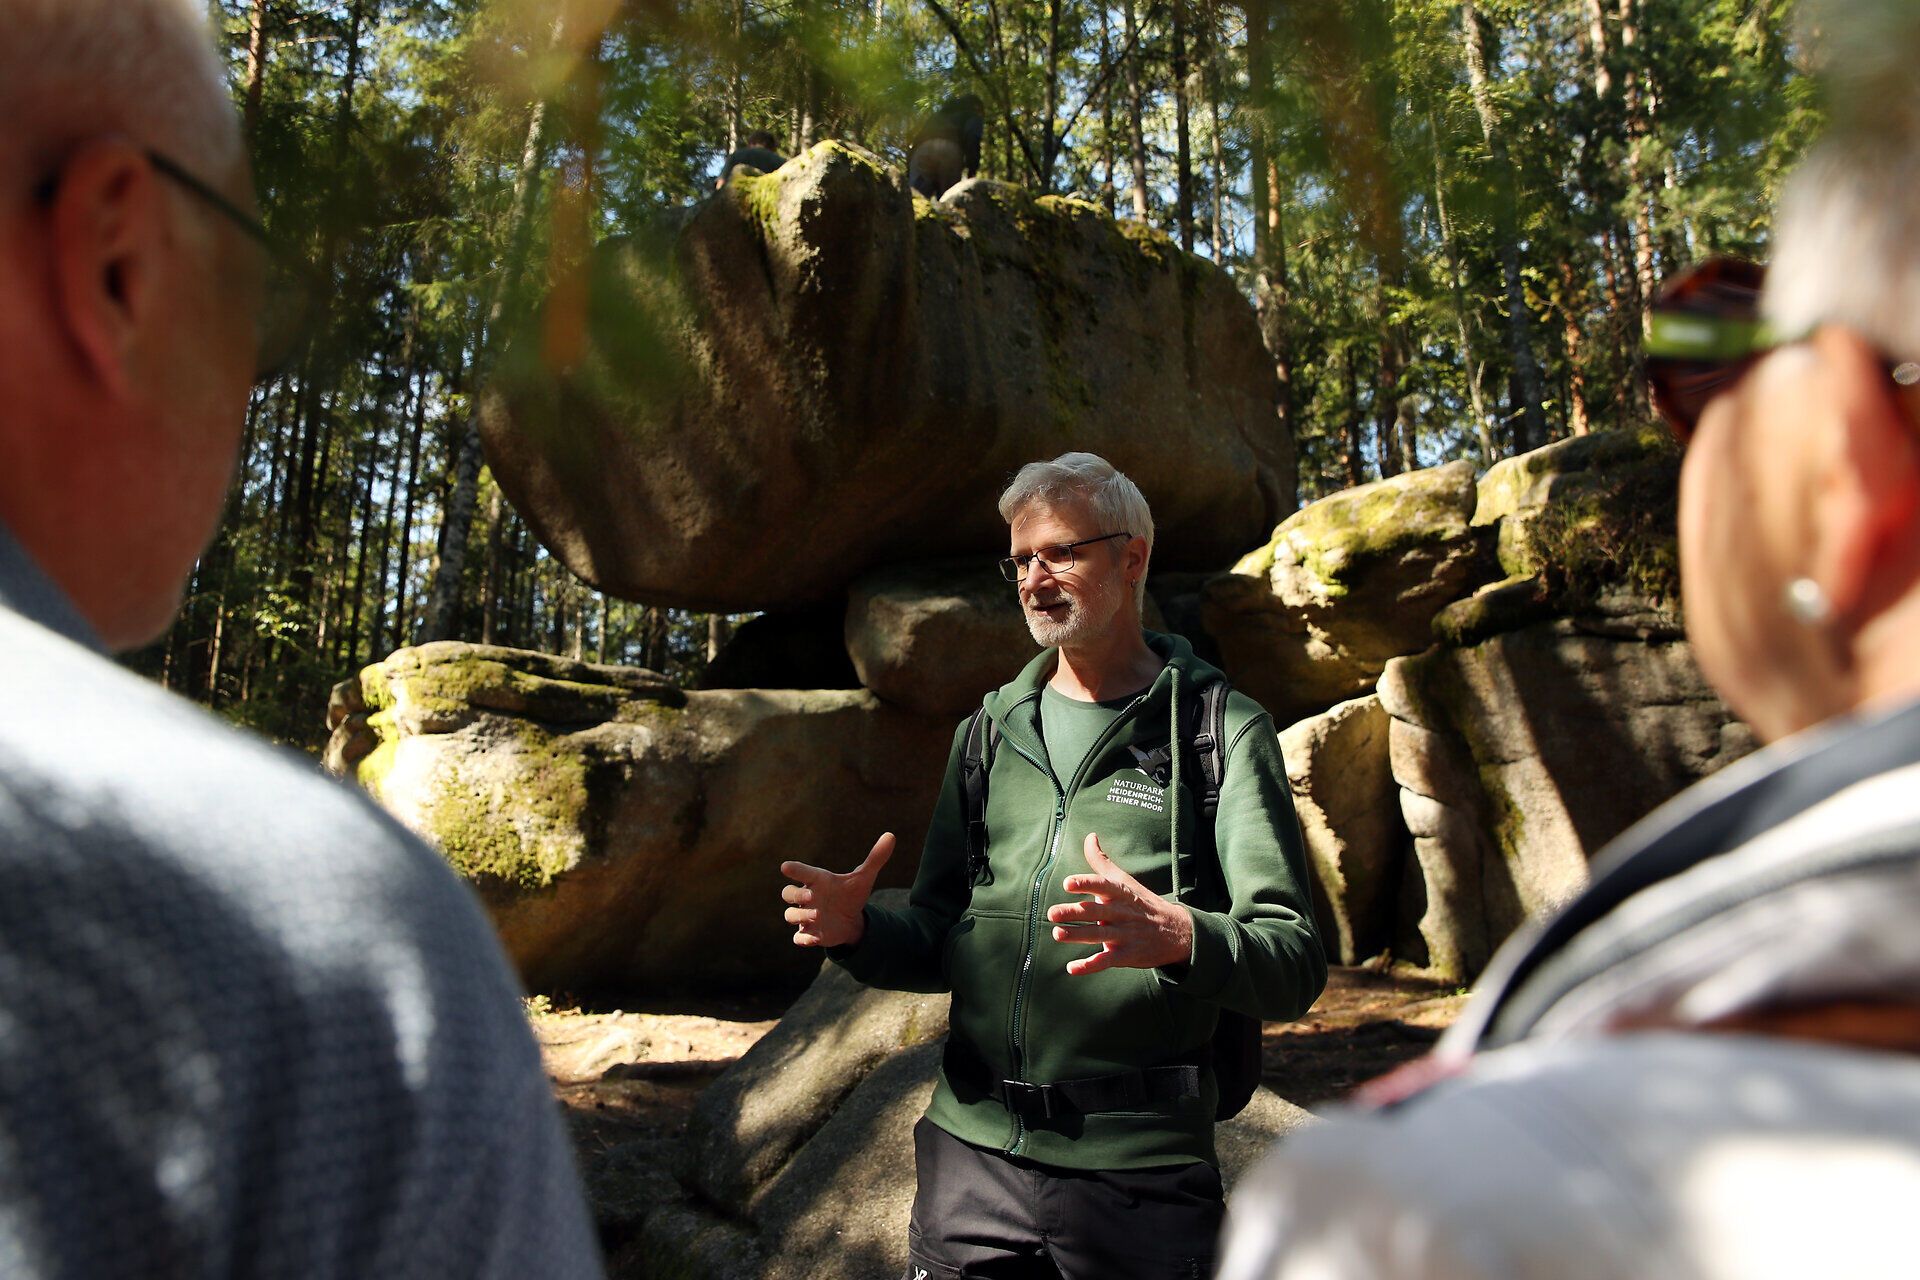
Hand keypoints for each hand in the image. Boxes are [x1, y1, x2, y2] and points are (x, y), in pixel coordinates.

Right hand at [780, 832, 895, 948]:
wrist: (850, 920)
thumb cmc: (850, 894)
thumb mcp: (864, 878)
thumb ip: (875, 858)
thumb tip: (891, 835)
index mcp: (817, 880)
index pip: (802, 872)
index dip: (794, 869)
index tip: (786, 867)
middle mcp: (807, 898)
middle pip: (788, 893)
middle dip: (795, 894)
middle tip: (810, 896)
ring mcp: (805, 916)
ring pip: (790, 915)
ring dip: (800, 915)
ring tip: (817, 916)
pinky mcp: (809, 934)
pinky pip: (798, 938)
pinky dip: (804, 939)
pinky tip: (815, 938)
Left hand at [1046, 833, 1193, 974]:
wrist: (1176, 932)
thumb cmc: (1142, 902)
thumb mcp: (1124, 881)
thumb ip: (1102, 861)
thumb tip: (1090, 836)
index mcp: (1121, 894)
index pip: (1103, 885)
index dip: (1085, 884)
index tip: (1067, 883)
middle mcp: (1122, 913)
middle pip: (1096, 912)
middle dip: (1074, 913)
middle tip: (1052, 913)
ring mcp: (1125, 935)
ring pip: (1099, 935)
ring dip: (1078, 936)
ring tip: (1057, 934)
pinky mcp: (1127, 955)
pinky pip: (1107, 961)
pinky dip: (1090, 966)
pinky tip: (1072, 968)